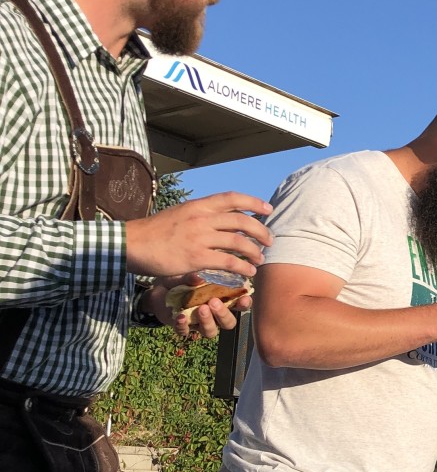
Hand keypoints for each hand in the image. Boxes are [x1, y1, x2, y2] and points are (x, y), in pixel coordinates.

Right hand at [125, 193, 272, 277]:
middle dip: (261, 231)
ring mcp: (199, 238)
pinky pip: (228, 262)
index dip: (253, 203)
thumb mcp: (179, 214)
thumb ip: (200, 215)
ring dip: (254, 252)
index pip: (232, 198)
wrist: (132, 244)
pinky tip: (248, 273)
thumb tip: (221, 219)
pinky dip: (242, 268)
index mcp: (198, 206)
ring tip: (260, 259)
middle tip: (269, 241)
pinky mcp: (196, 257)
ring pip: (238, 242)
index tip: (267, 209)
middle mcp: (201, 218)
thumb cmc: (155, 231)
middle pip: (241, 221)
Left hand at [142, 275, 250, 339]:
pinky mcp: (182, 327)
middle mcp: (213, 315)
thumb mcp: (185, 274)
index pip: (239, 305)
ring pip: (210, 331)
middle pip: (228, 323)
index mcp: (221, 300)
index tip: (244, 298)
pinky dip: (183, 325)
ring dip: (208, 322)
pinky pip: (185, 331)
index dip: (244, 304)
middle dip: (223, 314)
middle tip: (214, 302)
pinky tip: (180, 316)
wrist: (158, 291)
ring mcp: (198, 323)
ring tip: (201, 309)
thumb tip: (199, 277)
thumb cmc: (179, 280)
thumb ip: (192, 276)